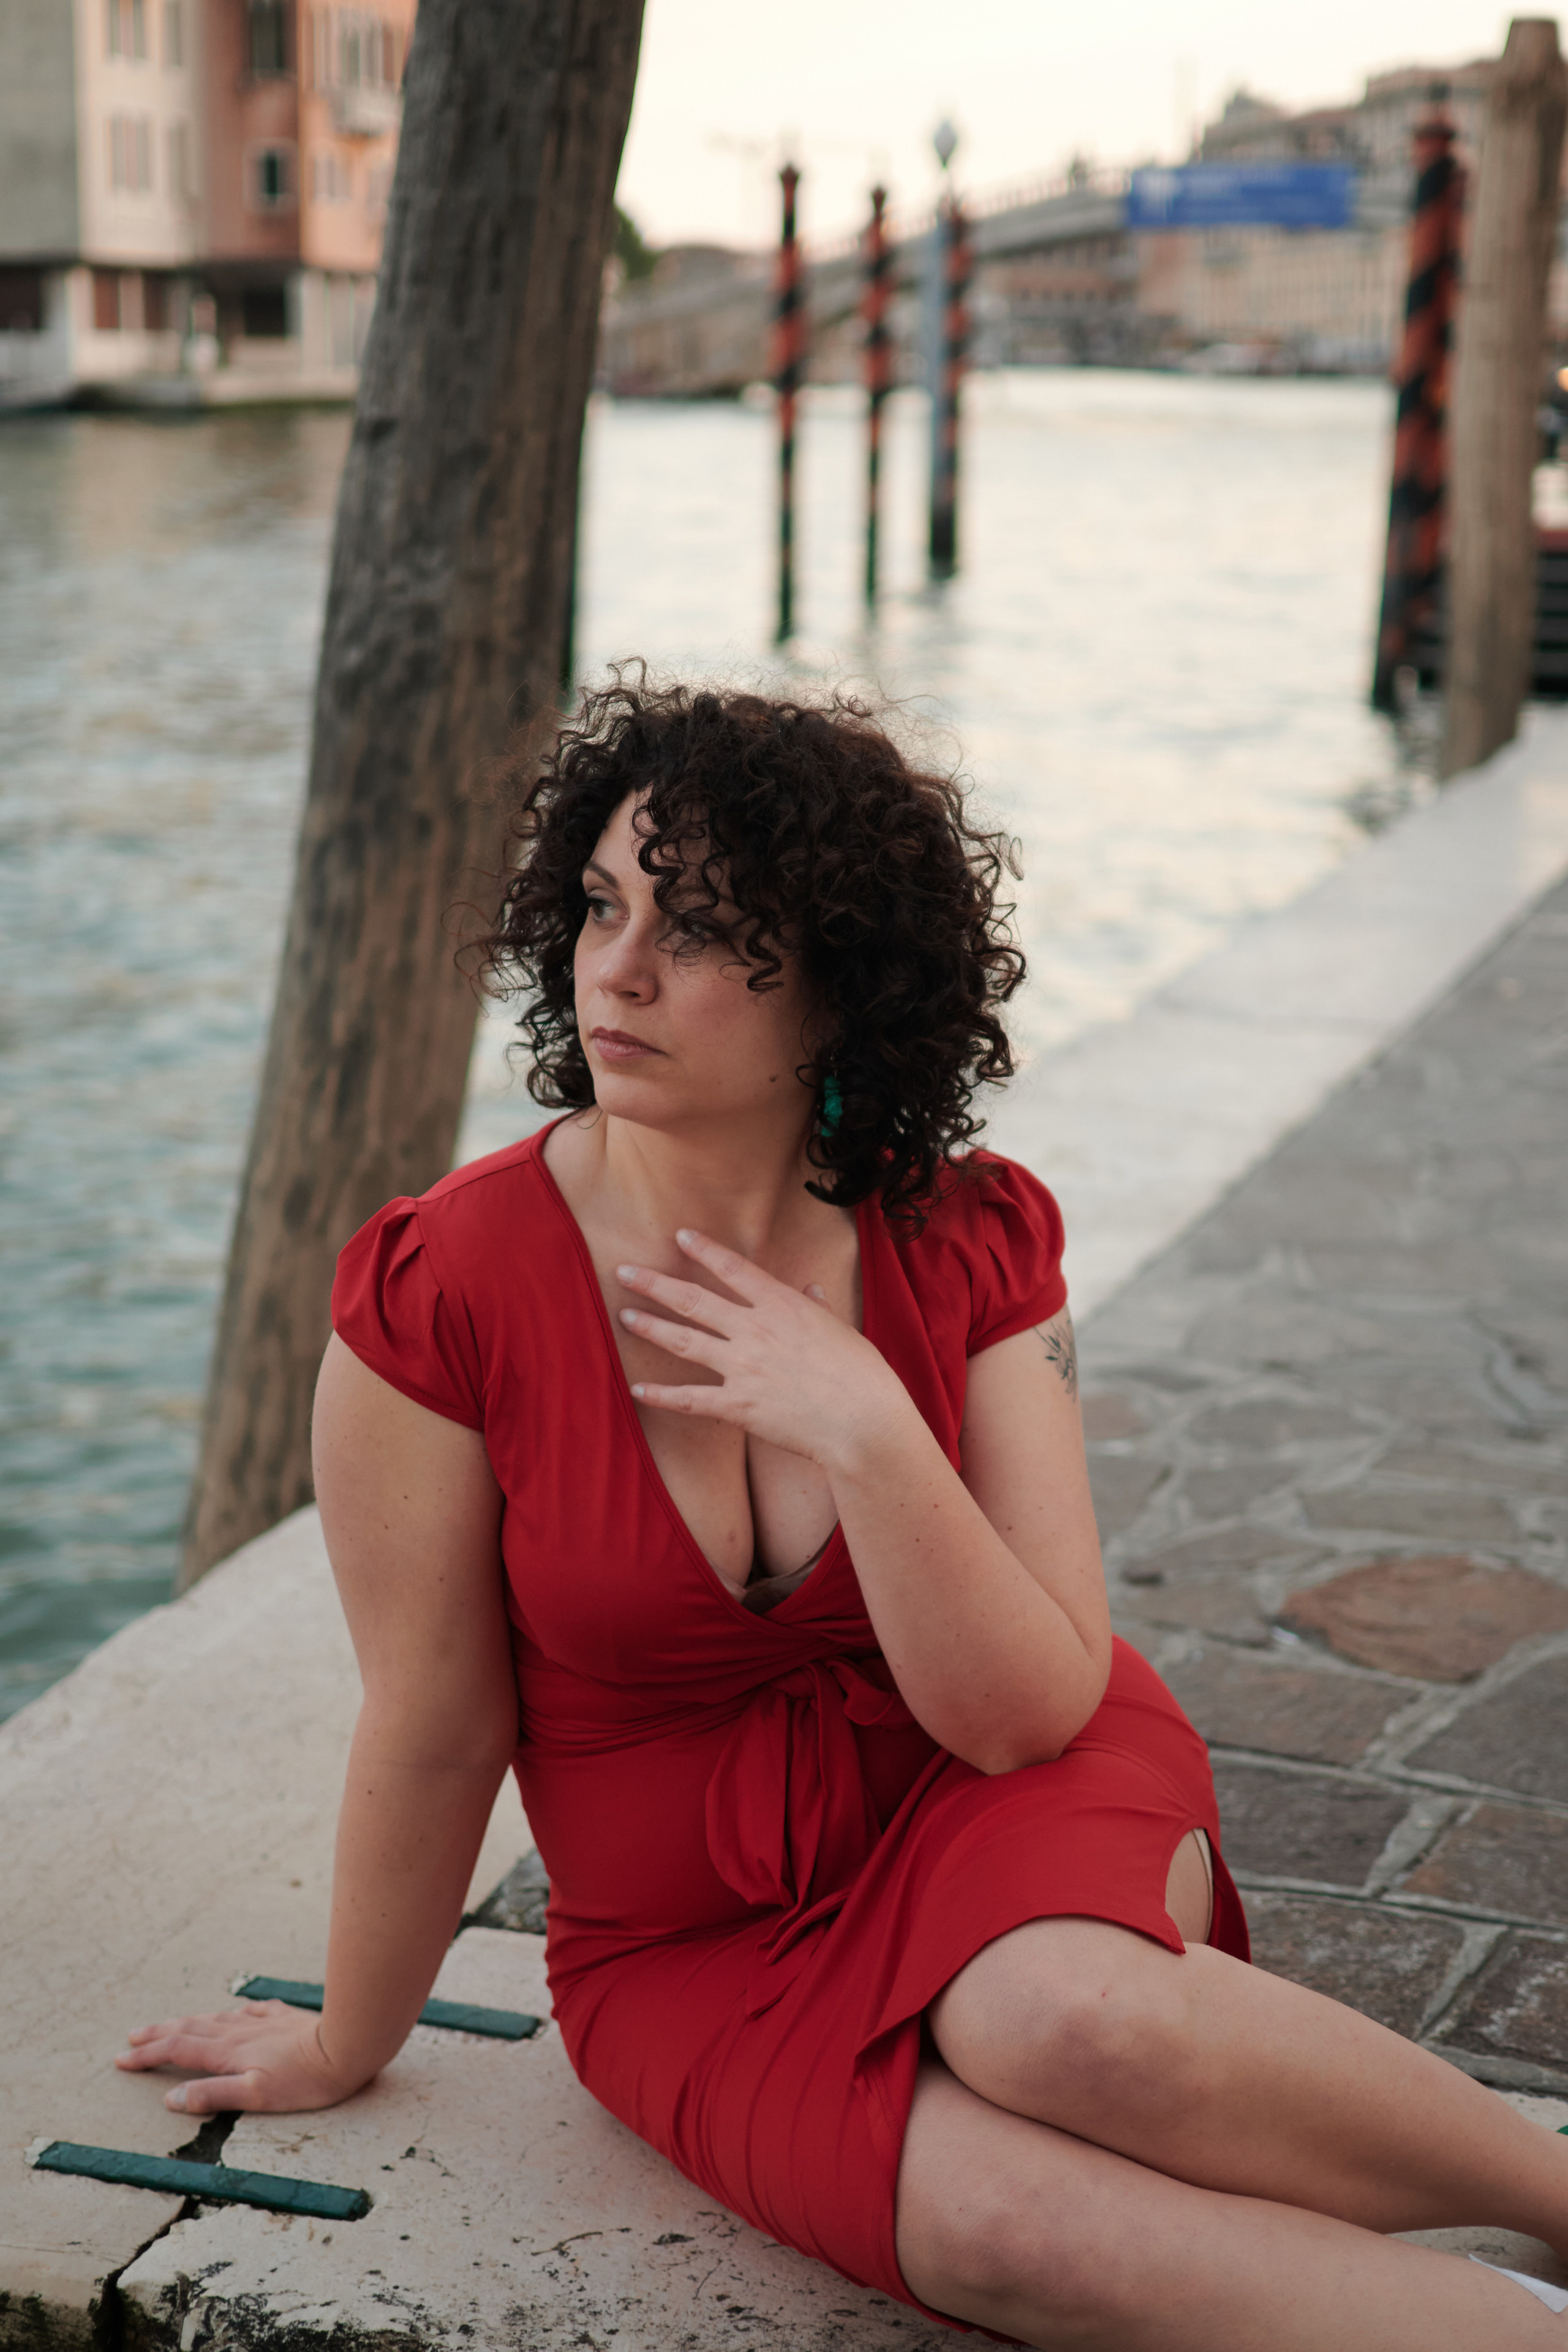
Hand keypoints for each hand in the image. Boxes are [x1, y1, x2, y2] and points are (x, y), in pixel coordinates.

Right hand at [115, 1998, 365, 2115]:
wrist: (347, 2043)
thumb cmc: (305, 2079)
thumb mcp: (256, 2096)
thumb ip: (214, 2095)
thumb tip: (172, 2098)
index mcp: (229, 2052)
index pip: (178, 2051)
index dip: (148, 2056)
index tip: (122, 2060)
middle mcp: (240, 2031)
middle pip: (189, 2029)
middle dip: (157, 2034)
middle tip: (132, 2037)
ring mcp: (262, 2021)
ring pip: (214, 2018)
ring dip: (186, 2022)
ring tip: (170, 2025)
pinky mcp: (283, 2017)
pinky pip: (247, 2011)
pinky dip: (230, 2013)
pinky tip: (234, 2012)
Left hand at [615, 1228, 912, 1473]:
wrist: (863, 1422)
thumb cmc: (862, 1376)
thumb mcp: (843, 1330)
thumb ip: (819, 1308)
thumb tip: (812, 1289)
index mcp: (783, 1306)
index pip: (735, 1270)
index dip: (705, 1251)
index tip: (680, 1236)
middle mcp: (756, 1330)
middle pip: (695, 1300)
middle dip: (656, 1284)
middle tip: (624, 1272)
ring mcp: (743, 1368)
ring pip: (685, 1341)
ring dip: (650, 1327)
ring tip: (624, 1315)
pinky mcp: (738, 1406)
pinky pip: (690, 1399)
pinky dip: (661, 1395)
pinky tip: (637, 1389)